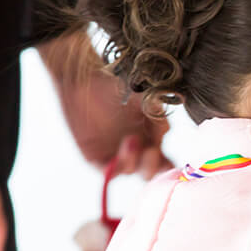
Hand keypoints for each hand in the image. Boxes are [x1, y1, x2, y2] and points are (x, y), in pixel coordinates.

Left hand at [40, 31, 172, 178]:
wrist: (83, 78)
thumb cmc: (115, 84)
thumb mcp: (145, 98)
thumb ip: (159, 118)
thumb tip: (166, 136)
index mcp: (148, 138)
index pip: (162, 161)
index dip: (167, 166)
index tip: (167, 158)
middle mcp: (133, 149)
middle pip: (147, 172)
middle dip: (152, 167)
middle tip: (151, 152)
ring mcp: (113, 153)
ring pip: (129, 171)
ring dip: (134, 160)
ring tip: (130, 139)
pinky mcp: (94, 155)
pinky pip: (108, 171)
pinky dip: (117, 167)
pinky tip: (122, 150)